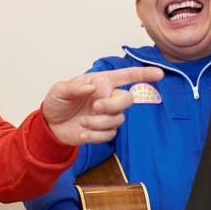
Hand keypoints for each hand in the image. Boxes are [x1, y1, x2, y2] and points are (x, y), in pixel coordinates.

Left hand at [43, 66, 162, 145]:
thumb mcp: (60, 90)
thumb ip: (74, 87)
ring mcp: (107, 115)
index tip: (159, 73)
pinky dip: (95, 136)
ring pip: (118, 119)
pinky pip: (109, 135)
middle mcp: (108, 97)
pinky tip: (82, 133)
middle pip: (127, 99)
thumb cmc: (58, 102)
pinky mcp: (103, 131)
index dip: (143, 74)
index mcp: (101, 82)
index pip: (126, 76)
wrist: (51, 125)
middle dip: (113, 105)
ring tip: (82, 122)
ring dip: (99, 123)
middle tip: (96, 107)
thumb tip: (91, 87)